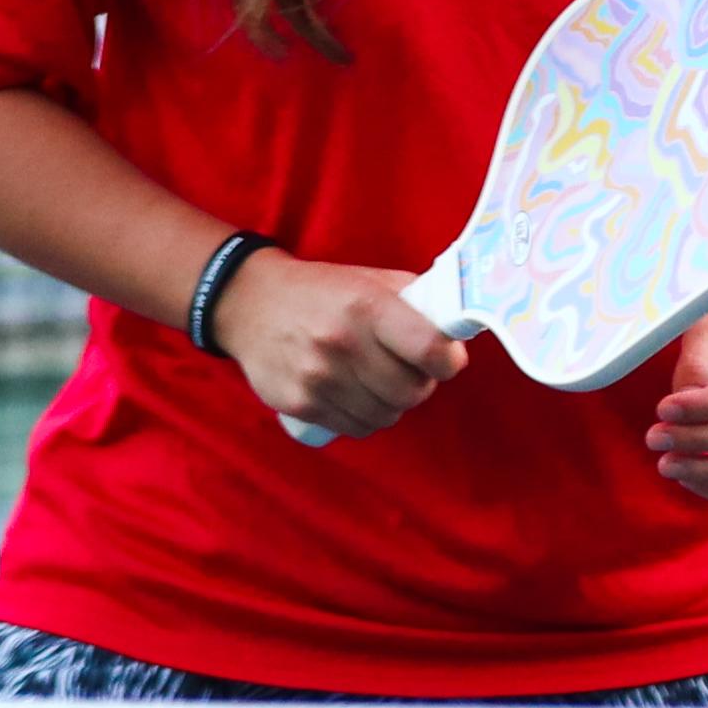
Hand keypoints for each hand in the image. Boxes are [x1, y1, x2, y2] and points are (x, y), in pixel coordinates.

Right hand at [222, 252, 467, 439]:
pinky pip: (357, 428)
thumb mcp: (368, 279)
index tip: (445, 359)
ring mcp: (319, 378)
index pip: (430, 349)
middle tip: (410, 370)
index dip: (448, 361)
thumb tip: (458, 324)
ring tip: (379, 380)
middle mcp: (341, 343)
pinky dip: (366, 416)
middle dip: (420, 384)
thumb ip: (415, 299)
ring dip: (392, 403)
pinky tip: (357, 395)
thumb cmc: (321, 292)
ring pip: (387, 415)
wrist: (249, 303)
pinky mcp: (300, 404)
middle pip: (412, 392)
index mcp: (366, 306)